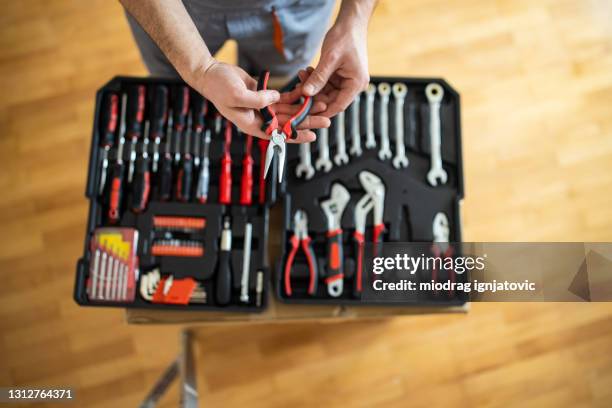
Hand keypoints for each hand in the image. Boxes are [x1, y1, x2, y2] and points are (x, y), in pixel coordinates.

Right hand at [193, 60, 328, 141]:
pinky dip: (296, 95)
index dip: (296, 136)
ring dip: (305, 108)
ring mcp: (264, 107)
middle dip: (307, 121)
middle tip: (326, 120)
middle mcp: (260, 119)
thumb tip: (275, 99)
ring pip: (289, 110)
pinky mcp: (265, 96)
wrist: (212, 73)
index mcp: (252, 124)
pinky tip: (308, 93)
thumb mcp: (237, 95)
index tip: (312, 136)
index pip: (278, 134)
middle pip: (288, 123)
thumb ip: (257, 99)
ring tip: (322, 104)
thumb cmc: (219, 87)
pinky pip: (284, 98)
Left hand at [301, 19, 369, 116]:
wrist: (351, 22)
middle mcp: (353, 85)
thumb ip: (318, 77)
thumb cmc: (345, 37)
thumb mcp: (330, 58)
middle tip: (298, 88)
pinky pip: (326, 84)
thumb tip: (306, 93)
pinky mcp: (341, 76)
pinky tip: (307, 72)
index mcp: (356, 84)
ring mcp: (347, 81)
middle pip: (331, 100)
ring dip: (313, 86)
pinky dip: (316, 79)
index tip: (305, 113)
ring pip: (326, 92)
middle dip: (313, 95)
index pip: (338, 106)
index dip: (321, 112)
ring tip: (302, 74)